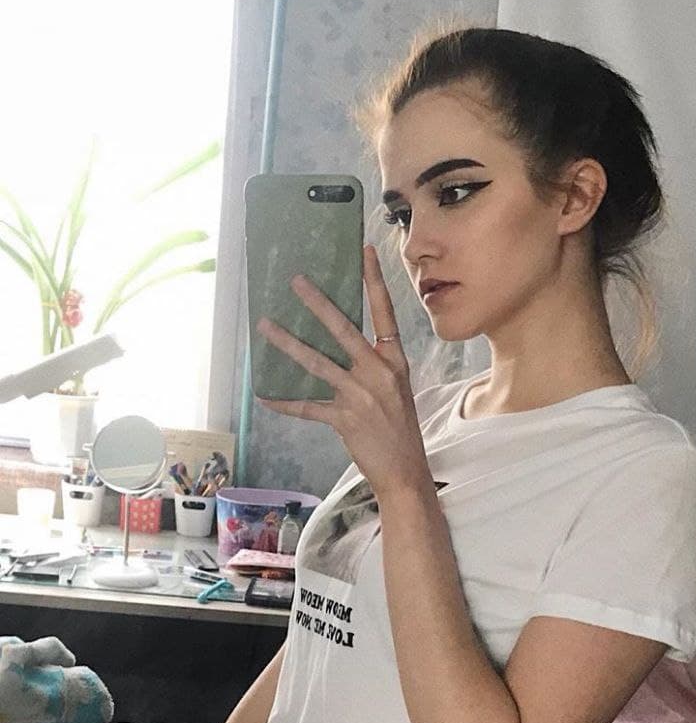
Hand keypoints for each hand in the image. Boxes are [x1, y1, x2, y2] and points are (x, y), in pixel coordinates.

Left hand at [256, 244, 429, 501]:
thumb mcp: (397, 390)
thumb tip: (342, 345)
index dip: (375, 281)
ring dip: (288, 343)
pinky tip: (264, 396)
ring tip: (265, 326)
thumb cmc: (400, 430)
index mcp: (395, 361)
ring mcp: (361, 395)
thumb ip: (374, 366)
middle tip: (295, 281)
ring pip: (318, 362)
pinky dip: (284, 402)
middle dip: (318, 304)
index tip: (364, 251)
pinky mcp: (344, 418)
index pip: (384, 313)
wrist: (405, 471)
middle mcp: (379, 373)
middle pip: (343, 329)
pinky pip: (307, 406)